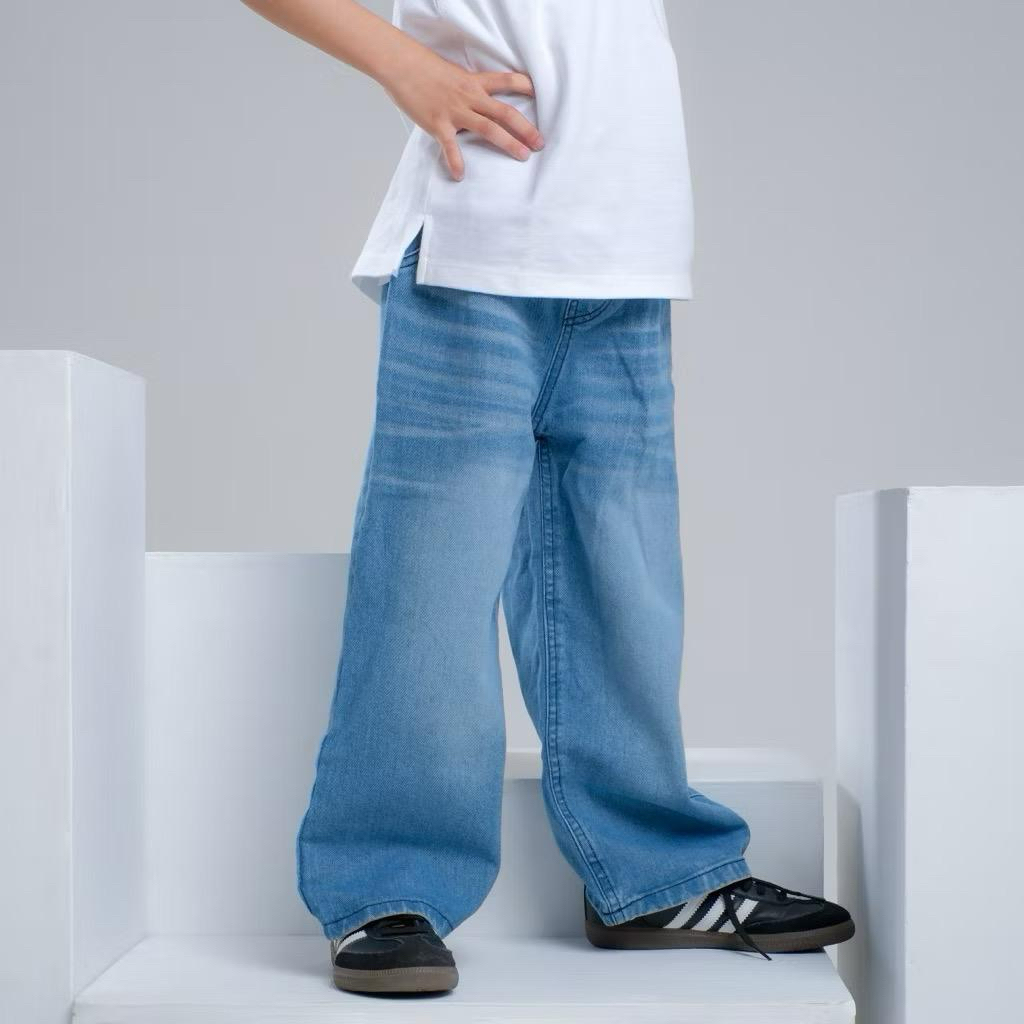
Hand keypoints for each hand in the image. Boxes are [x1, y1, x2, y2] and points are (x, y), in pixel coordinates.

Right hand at [380, 50, 543, 180]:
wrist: (401, 64)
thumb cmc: (423, 68)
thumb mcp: (453, 74)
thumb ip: (466, 89)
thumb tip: (475, 103)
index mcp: (474, 82)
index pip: (506, 82)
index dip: (525, 87)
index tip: (539, 96)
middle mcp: (470, 96)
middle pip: (505, 113)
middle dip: (526, 129)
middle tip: (540, 143)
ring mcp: (455, 111)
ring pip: (489, 129)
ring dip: (508, 143)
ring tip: (522, 156)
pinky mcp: (438, 124)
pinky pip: (450, 147)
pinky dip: (455, 162)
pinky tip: (459, 175)